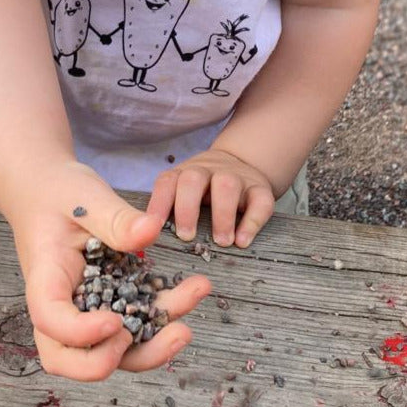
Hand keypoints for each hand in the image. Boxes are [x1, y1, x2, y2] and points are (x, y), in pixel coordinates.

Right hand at [7, 162, 209, 380]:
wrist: (48, 192)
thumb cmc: (59, 194)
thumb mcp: (86, 197)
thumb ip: (116, 218)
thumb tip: (151, 229)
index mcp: (45, 278)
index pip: (51, 320)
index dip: (81, 333)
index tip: (116, 323)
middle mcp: (63, 305)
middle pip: (75, 358)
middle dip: (112, 361)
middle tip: (141, 338)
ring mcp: (86, 310)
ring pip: (110, 351)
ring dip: (150, 347)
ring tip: (186, 327)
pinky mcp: (111, 304)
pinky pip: (135, 323)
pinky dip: (163, 317)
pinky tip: (193, 289)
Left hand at [148, 147, 274, 248]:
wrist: (241, 163)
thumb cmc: (204, 191)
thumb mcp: (183, 192)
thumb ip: (169, 210)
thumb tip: (146, 238)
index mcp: (183, 174)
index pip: (166, 182)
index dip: (158, 203)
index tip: (153, 228)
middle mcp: (207, 171)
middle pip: (193, 180)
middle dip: (187, 208)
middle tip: (187, 237)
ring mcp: (235, 177)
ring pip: (227, 186)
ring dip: (222, 215)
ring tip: (222, 242)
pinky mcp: (260, 188)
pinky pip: (260, 201)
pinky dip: (252, 222)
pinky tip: (243, 241)